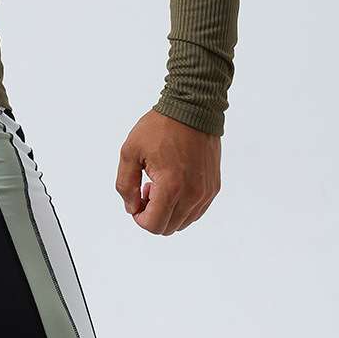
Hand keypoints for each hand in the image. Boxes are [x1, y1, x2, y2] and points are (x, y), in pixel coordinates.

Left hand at [116, 110, 220, 234]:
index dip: (139, 217)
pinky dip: (182, 206)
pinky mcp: (213, 187)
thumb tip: (131, 207)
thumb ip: (125, 184)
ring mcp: (206, 192)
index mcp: (172, 187)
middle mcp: (193, 194)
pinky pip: (196, 211)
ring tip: (160, 184)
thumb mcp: (130, 152)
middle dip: (153, 214)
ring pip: (183, 222)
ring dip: (168, 211)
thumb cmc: (160, 127)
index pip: (154, 225)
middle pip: (168, 228)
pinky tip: (174, 183)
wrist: (192, 110)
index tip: (136, 199)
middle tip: (147, 189)